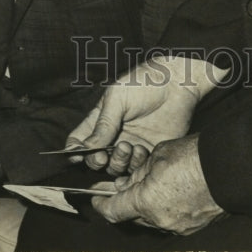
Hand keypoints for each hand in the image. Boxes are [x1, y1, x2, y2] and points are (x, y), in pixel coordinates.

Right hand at [67, 55, 227, 175]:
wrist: (177, 85)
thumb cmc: (144, 83)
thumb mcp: (117, 98)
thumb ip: (102, 124)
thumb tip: (83, 149)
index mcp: (101, 119)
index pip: (79, 140)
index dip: (75, 151)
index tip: (78, 155)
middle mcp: (113, 135)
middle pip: (94, 159)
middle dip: (96, 161)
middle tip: (103, 155)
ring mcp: (130, 145)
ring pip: (114, 167)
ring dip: (117, 162)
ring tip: (127, 146)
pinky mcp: (148, 152)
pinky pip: (135, 169)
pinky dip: (135, 164)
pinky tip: (141, 149)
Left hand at [91, 134, 225, 235]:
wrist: (229, 168)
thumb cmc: (193, 157)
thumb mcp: (159, 153)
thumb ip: (141, 170)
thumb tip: (134, 178)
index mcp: (146, 202)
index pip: (113, 211)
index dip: (101, 205)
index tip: (96, 198)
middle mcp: (159, 220)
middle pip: (133, 215)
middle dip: (128, 200)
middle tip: (127, 182)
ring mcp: (177, 227)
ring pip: (152, 217)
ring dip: (148, 204)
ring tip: (155, 183)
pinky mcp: (192, 227)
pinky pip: (170, 219)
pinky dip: (166, 207)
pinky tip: (173, 190)